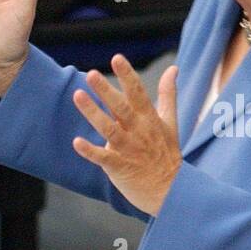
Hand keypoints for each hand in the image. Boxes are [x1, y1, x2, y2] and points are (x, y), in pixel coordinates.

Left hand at [72, 57, 181, 215]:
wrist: (171, 191)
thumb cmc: (167, 153)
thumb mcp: (171, 122)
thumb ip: (168, 94)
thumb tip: (173, 68)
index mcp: (150, 119)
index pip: (138, 92)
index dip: (127, 75)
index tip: (116, 58)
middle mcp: (139, 132)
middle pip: (121, 108)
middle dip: (106, 91)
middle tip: (91, 74)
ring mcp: (129, 150)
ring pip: (109, 129)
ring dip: (93, 113)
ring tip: (77, 95)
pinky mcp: (120, 167)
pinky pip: (103, 158)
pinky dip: (90, 151)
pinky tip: (76, 142)